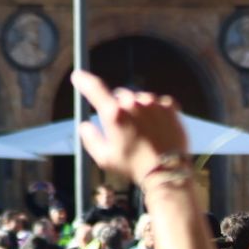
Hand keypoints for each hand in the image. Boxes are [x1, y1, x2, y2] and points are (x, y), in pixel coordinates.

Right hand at [72, 71, 188, 183]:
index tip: (79, 76)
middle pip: (120, 95)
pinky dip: (156, 111)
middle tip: (123, 127)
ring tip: (143, 132)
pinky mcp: (169, 107)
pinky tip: (157, 127)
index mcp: (114, 114)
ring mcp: (153, 103)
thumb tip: (84, 125)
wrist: (168, 171)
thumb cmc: (134, 167)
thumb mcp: (105, 158)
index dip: (84, 80)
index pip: (94, 88)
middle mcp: (133, 104)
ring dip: (138, 109)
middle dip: (118, 106)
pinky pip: (158, 103)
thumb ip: (90, 139)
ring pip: (140, 99)